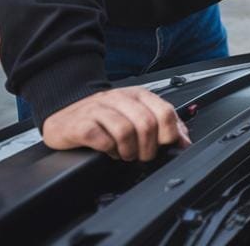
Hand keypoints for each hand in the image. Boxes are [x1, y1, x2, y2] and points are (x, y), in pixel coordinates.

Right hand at [41, 87, 189, 161]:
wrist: (65, 115)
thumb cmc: (103, 117)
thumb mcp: (136, 114)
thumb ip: (162, 124)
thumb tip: (184, 141)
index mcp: (138, 95)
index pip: (165, 112)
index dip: (169, 134)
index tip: (164, 146)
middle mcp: (119, 98)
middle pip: (147, 124)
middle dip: (148, 148)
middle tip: (142, 155)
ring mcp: (98, 109)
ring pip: (125, 131)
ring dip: (128, 151)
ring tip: (124, 154)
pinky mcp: (80, 124)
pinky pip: (101, 140)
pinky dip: (108, 150)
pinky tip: (107, 151)